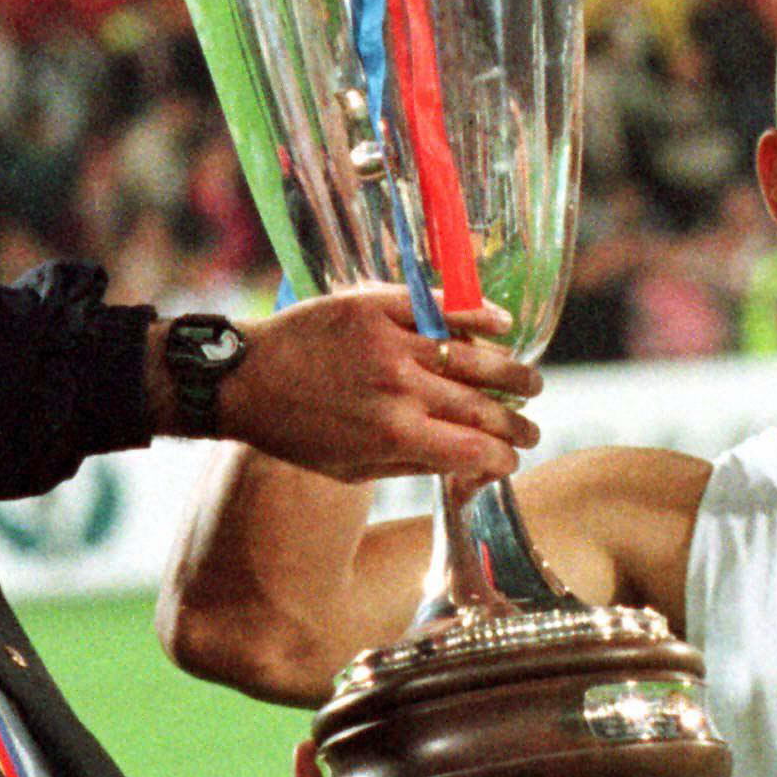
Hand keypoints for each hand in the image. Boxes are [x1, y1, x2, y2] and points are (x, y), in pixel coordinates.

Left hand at [220, 287, 541, 485]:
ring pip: (472, 356)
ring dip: (511, 372)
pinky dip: (478, 315)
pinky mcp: (376, 306)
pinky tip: (503, 324)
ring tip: (530, 383)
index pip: (475, 449)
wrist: (243, 379)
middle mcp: (400, 388)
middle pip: (482, 406)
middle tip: (533, 427)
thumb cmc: (296, 433)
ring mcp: (391, 342)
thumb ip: (410, 463)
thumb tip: (463, 463)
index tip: (512, 458)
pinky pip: (440, 308)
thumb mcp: (350, 469)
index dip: (503, 457)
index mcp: (395, 434)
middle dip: (517, 422)